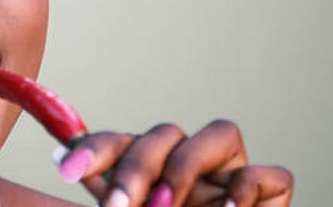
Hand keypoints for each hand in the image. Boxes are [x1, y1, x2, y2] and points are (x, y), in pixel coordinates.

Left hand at [55, 120, 292, 206]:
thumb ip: (106, 193)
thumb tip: (62, 153)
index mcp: (150, 172)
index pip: (122, 143)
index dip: (95, 149)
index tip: (66, 169)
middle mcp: (188, 166)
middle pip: (165, 134)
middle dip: (137, 167)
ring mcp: (230, 177)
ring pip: (222, 132)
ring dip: (187, 165)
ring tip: (166, 205)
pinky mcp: (270, 194)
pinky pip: (270, 174)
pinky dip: (246, 188)